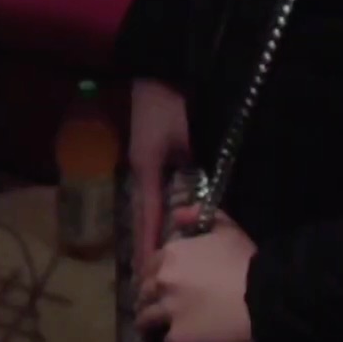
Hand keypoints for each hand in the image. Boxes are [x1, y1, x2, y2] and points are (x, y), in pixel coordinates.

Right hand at [127, 79, 191, 267]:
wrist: (165, 68)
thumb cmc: (174, 104)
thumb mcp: (185, 142)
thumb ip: (194, 177)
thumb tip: (201, 209)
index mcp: (145, 170)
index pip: (147, 218)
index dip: (147, 246)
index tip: (145, 273)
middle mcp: (141, 170)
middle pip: (145, 215)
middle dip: (147, 243)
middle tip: (149, 273)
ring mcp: (144, 161)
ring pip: (149, 204)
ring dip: (153, 227)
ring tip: (155, 255)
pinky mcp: (153, 152)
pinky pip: (156, 190)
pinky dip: (159, 209)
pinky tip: (166, 220)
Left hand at [135, 209, 256, 341]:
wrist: (265, 300)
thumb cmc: (248, 263)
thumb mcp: (227, 230)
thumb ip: (199, 217)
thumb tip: (178, 214)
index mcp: (172, 254)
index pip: (149, 266)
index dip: (156, 274)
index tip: (164, 282)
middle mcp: (162, 281)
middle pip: (144, 292)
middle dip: (150, 298)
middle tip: (162, 307)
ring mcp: (167, 312)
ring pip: (146, 319)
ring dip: (152, 323)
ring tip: (162, 329)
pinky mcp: (176, 340)